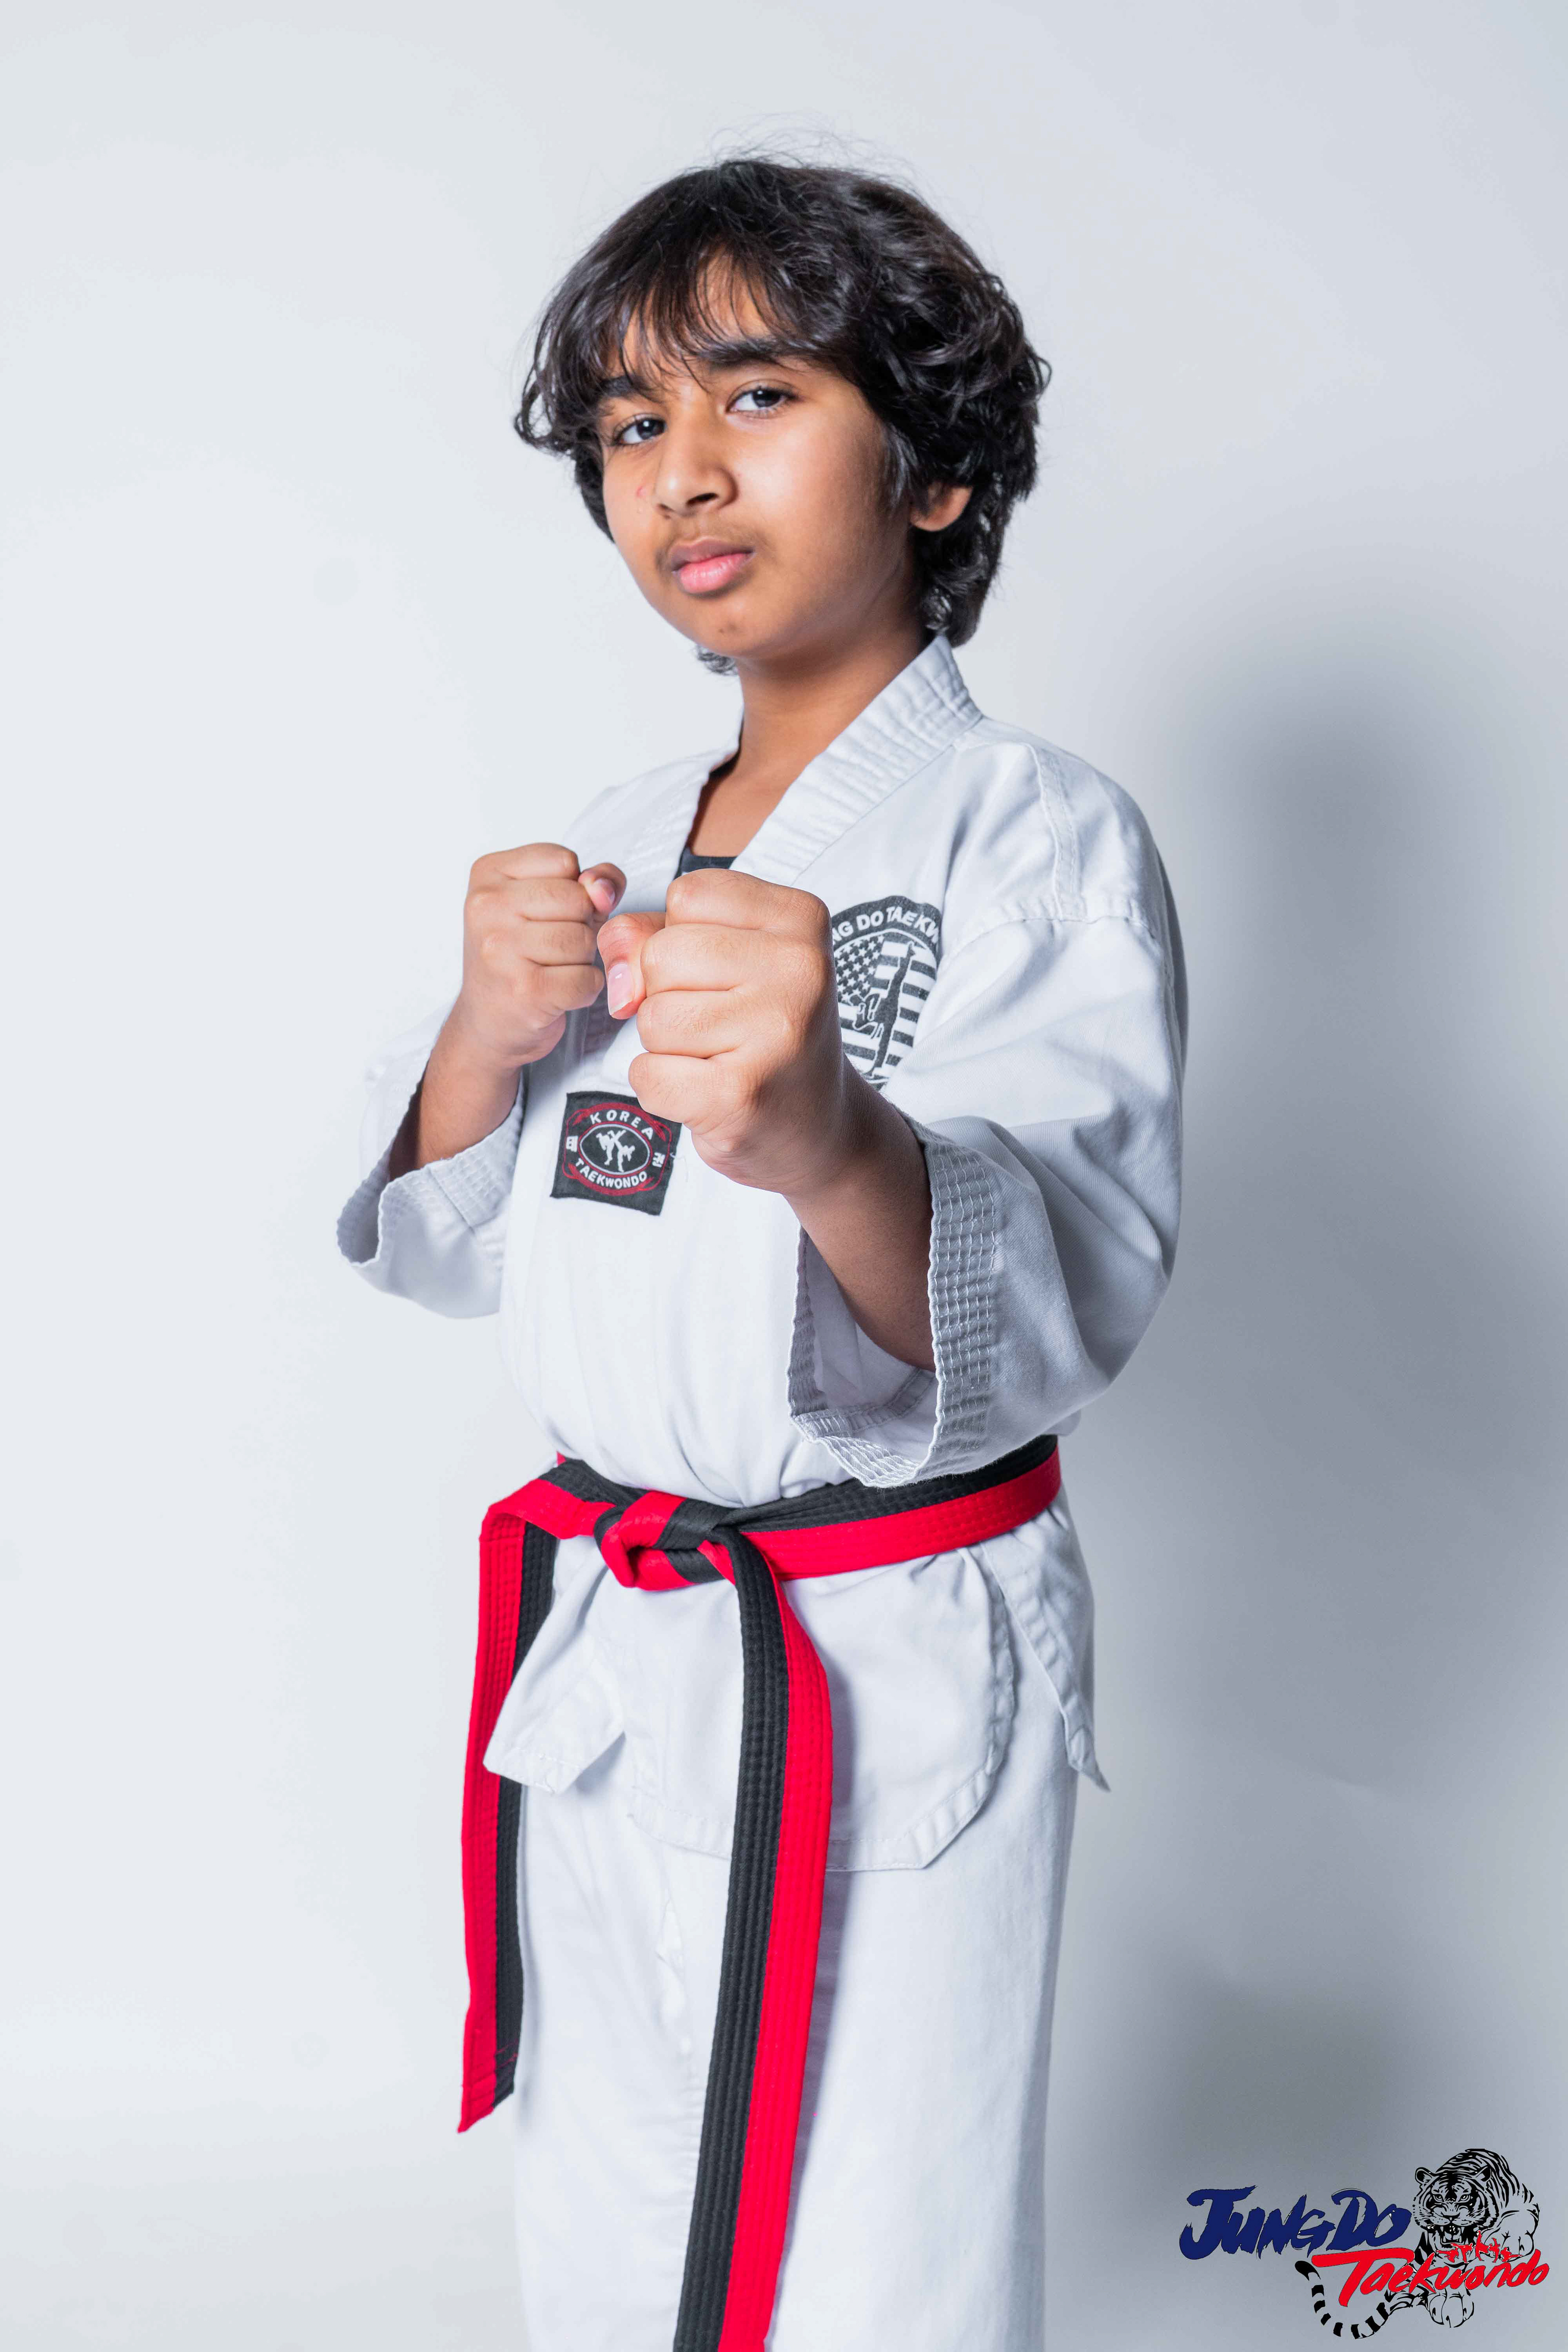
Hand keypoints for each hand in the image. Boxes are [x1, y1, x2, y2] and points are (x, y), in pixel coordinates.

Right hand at [451, 843, 625, 1074]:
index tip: (546, 913)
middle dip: (580, 924)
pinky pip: (588, 978)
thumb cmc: (520, 956)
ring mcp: (502, 949)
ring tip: (552, 968)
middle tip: (550, 946)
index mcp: (488, 873)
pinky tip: (558, 991)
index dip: (573, 889)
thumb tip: (604, 889)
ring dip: (583, 959)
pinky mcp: (525, 990)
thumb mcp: (548, 902)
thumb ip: (590, 880)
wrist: (486, 1022)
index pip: (564, 860)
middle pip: (578, 899)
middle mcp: (487, 907)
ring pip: (585, 938)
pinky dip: (585, 989)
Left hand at [596, 868, 857, 1195]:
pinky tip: (707, 1092)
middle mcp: (799, 969)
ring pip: (651, 1016)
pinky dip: (662, 1089)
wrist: (815, 1125)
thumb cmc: (763, 1032)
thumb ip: (654, 934)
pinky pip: (648, 1073)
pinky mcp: (739, 1094)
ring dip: (667, 1045)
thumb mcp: (724, 959)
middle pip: (661, 955)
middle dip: (667, 994)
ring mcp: (774, 1033)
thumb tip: (619, 979)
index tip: (726, 974)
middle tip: (721, 1025)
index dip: (682, 937)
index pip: (687, 895)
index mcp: (800, 920)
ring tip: (719, 1057)